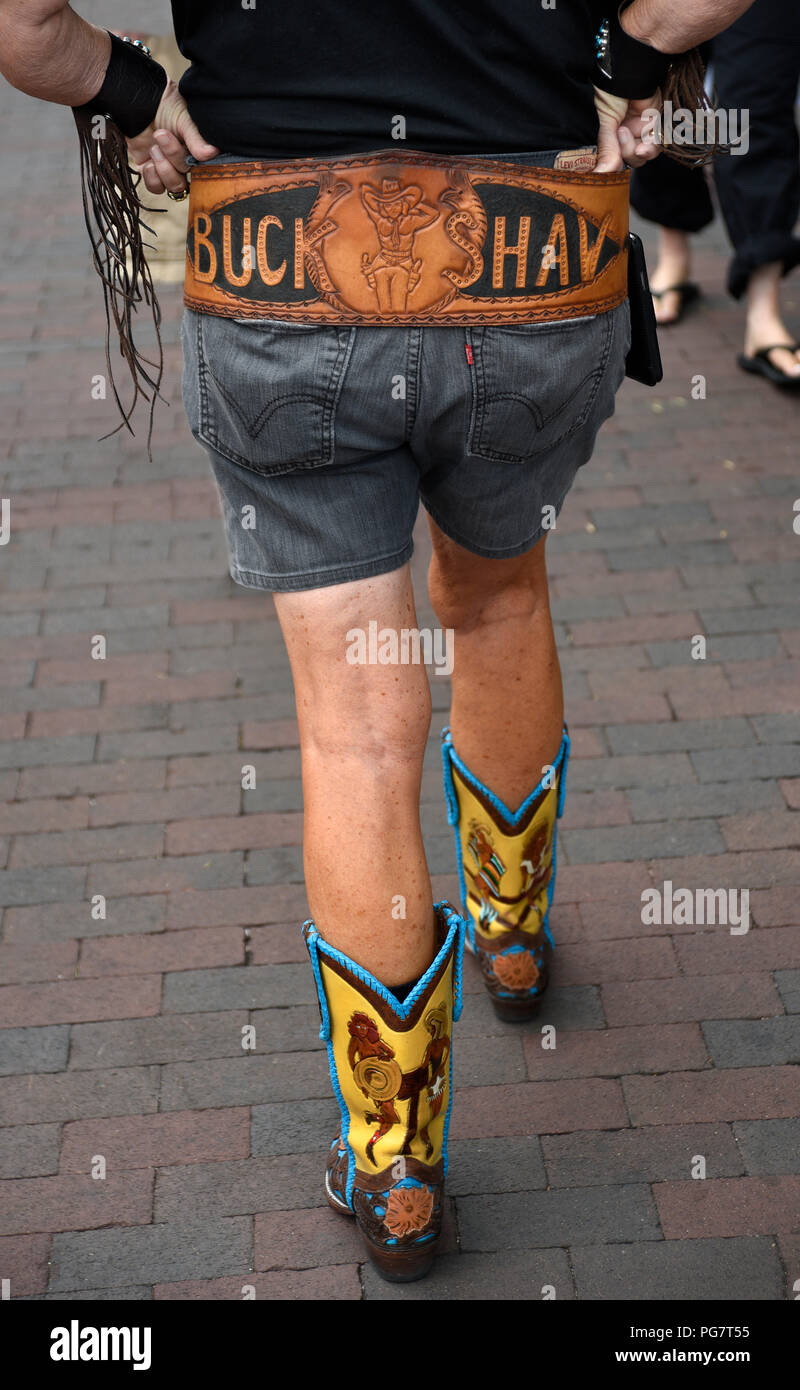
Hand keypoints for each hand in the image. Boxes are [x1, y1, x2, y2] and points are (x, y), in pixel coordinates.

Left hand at [126, 77, 218, 195]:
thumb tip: (211, 153)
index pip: (207, 171)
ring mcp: (169, 167)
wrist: (139, 100)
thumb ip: (197, 137)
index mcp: (200, 150)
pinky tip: (149, 162)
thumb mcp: (185, 118)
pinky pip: (156, 187)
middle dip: (174, 157)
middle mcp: (187, 162)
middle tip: (161, 134)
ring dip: (164, 169)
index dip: (201, 168)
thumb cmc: (165, 104)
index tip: (194, 153)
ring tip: (154, 148)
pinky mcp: (151, 170)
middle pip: (190, 176)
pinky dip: (153, 178)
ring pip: (174, 186)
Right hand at [593, 88, 662, 172]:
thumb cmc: (613, 90)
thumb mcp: (605, 121)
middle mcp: (625, 135)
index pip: (612, 159)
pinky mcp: (655, 123)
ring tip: (630, 131)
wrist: (633, 70)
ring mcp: (640, 130)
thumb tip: (602, 173)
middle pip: (629, 160)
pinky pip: (657, 143)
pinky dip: (652, 143)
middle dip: (626, 152)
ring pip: (644, 155)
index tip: (609, 165)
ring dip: (639, 150)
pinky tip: (645, 137)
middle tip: (621, 133)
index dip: (612, 165)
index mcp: (609, 135)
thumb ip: (606, 148)